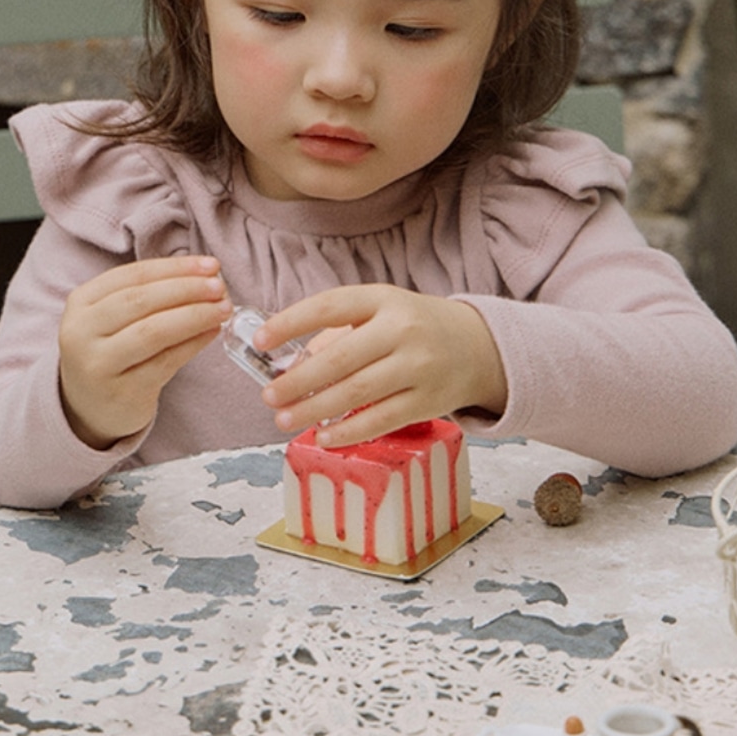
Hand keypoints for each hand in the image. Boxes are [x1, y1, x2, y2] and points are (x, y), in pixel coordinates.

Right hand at [58, 256, 231, 448]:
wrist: (90, 408)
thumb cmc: (111, 351)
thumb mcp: (113, 318)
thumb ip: (150, 295)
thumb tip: (205, 277)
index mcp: (81, 302)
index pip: (133, 275)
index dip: (175, 268)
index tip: (210, 265)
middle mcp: (81, 331)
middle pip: (141, 300)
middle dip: (187, 289)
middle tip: (220, 287)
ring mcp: (98, 364)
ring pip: (154, 331)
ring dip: (195, 316)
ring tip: (223, 309)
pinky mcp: (121, 392)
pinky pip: (165, 362)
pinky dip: (193, 344)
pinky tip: (212, 332)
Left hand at [253, 285, 506, 446]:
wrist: (477, 346)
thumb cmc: (414, 327)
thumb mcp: (380, 312)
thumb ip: (338, 332)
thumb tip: (291, 366)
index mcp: (384, 299)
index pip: (331, 306)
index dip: (291, 322)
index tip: (259, 339)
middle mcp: (402, 329)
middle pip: (340, 357)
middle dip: (298, 380)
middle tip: (268, 396)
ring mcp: (418, 366)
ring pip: (357, 392)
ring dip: (315, 409)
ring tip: (284, 418)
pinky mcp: (428, 401)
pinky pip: (381, 420)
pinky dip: (348, 431)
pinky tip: (324, 436)